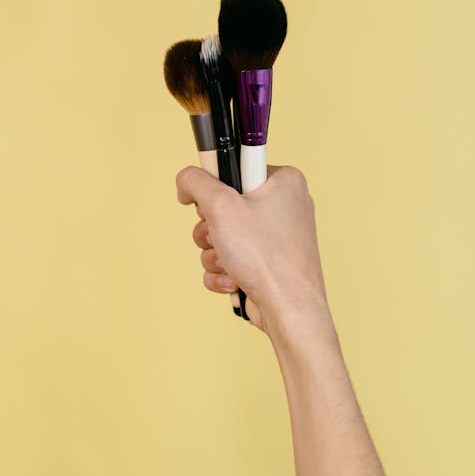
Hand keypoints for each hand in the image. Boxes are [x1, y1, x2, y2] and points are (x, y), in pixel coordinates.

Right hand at [175, 165, 328, 336]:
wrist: (289, 309)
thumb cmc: (265, 257)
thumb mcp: (220, 206)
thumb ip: (196, 182)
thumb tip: (185, 180)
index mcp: (283, 180)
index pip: (234, 166)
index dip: (214, 186)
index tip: (208, 202)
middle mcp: (284, 204)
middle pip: (223, 204)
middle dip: (211, 228)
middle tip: (219, 236)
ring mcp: (277, 235)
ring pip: (223, 234)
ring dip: (214, 252)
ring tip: (229, 264)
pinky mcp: (268, 260)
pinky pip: (232, 257)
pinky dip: (224, 270)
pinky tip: (233, 280)